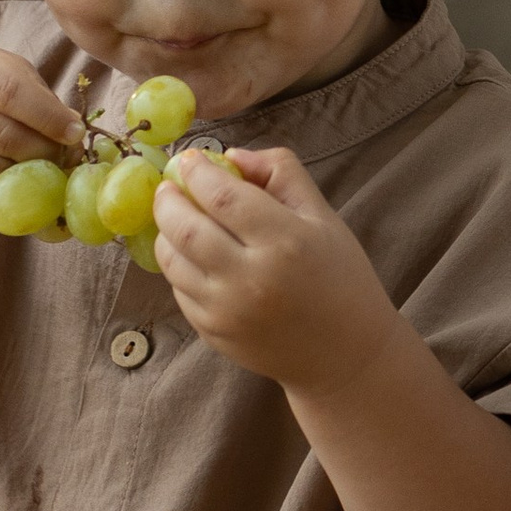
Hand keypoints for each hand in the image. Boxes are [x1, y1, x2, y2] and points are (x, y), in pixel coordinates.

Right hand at [0, 35, 83, 218]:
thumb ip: (33, 92)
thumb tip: (73, 129)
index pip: (10, 91)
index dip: (49, 117)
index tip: (76, 133)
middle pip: (4, 136)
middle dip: (46, 151)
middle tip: (67, 157)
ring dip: (30, 177)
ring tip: (46, 170)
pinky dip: (6, 196)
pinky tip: (16, 185)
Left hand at [152, 144, 395, 389]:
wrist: (345, 354)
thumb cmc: (340, 277)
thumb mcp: (324, 216)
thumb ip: (281, 173)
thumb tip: (231, 156)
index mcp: (285, 242)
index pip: (223, 197)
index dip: (198, 171)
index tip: (190, 158)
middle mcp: (250, 279)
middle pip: (186, 228)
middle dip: (168, 199)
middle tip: (169, 185)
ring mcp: (226, 311)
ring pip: (173, 261)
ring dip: (166, 232)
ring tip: (176, 217)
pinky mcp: (213, 334)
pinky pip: (179, 290)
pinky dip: (178, 265)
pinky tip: (193, 254)